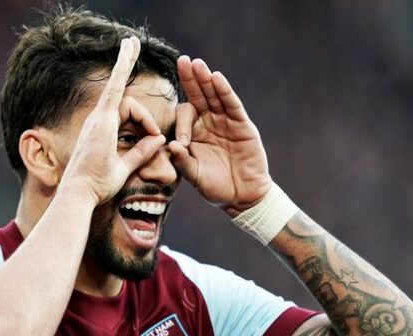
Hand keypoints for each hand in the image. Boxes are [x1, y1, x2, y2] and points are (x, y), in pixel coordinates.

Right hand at [60, 37, 166, 204]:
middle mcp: (97, 120)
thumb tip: (158, 140)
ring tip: (152, 138)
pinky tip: (128, 47)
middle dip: (125, 63)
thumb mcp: (124, 168)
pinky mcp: (102, 119)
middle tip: (132, 40)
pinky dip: (122, 67)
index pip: (120, 105)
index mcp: (102, 131)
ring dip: (144, 118)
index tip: (149, 120)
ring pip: (127, 104)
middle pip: (124, 100)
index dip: (138, 110)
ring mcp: (98, 118)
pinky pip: (114, 87)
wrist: (81, 193)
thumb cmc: (97, 185)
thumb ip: (141, 153)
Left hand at [169, 56, 272, 216]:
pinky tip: (216, 78)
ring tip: (197, 63)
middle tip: (182, 60)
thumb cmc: (215, 187)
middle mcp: (208, 123)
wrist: (242, 197)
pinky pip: (232, 105)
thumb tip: (170, 145)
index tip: (184, 142)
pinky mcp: (242, 125)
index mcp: (194, 133)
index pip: (184, 116)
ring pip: (214, 96)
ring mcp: (226, 122)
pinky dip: (225, 92)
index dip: (182, 125)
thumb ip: (182, 161)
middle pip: (198, 96)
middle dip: (190, 79)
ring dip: (206, 79)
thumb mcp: (194, 175)